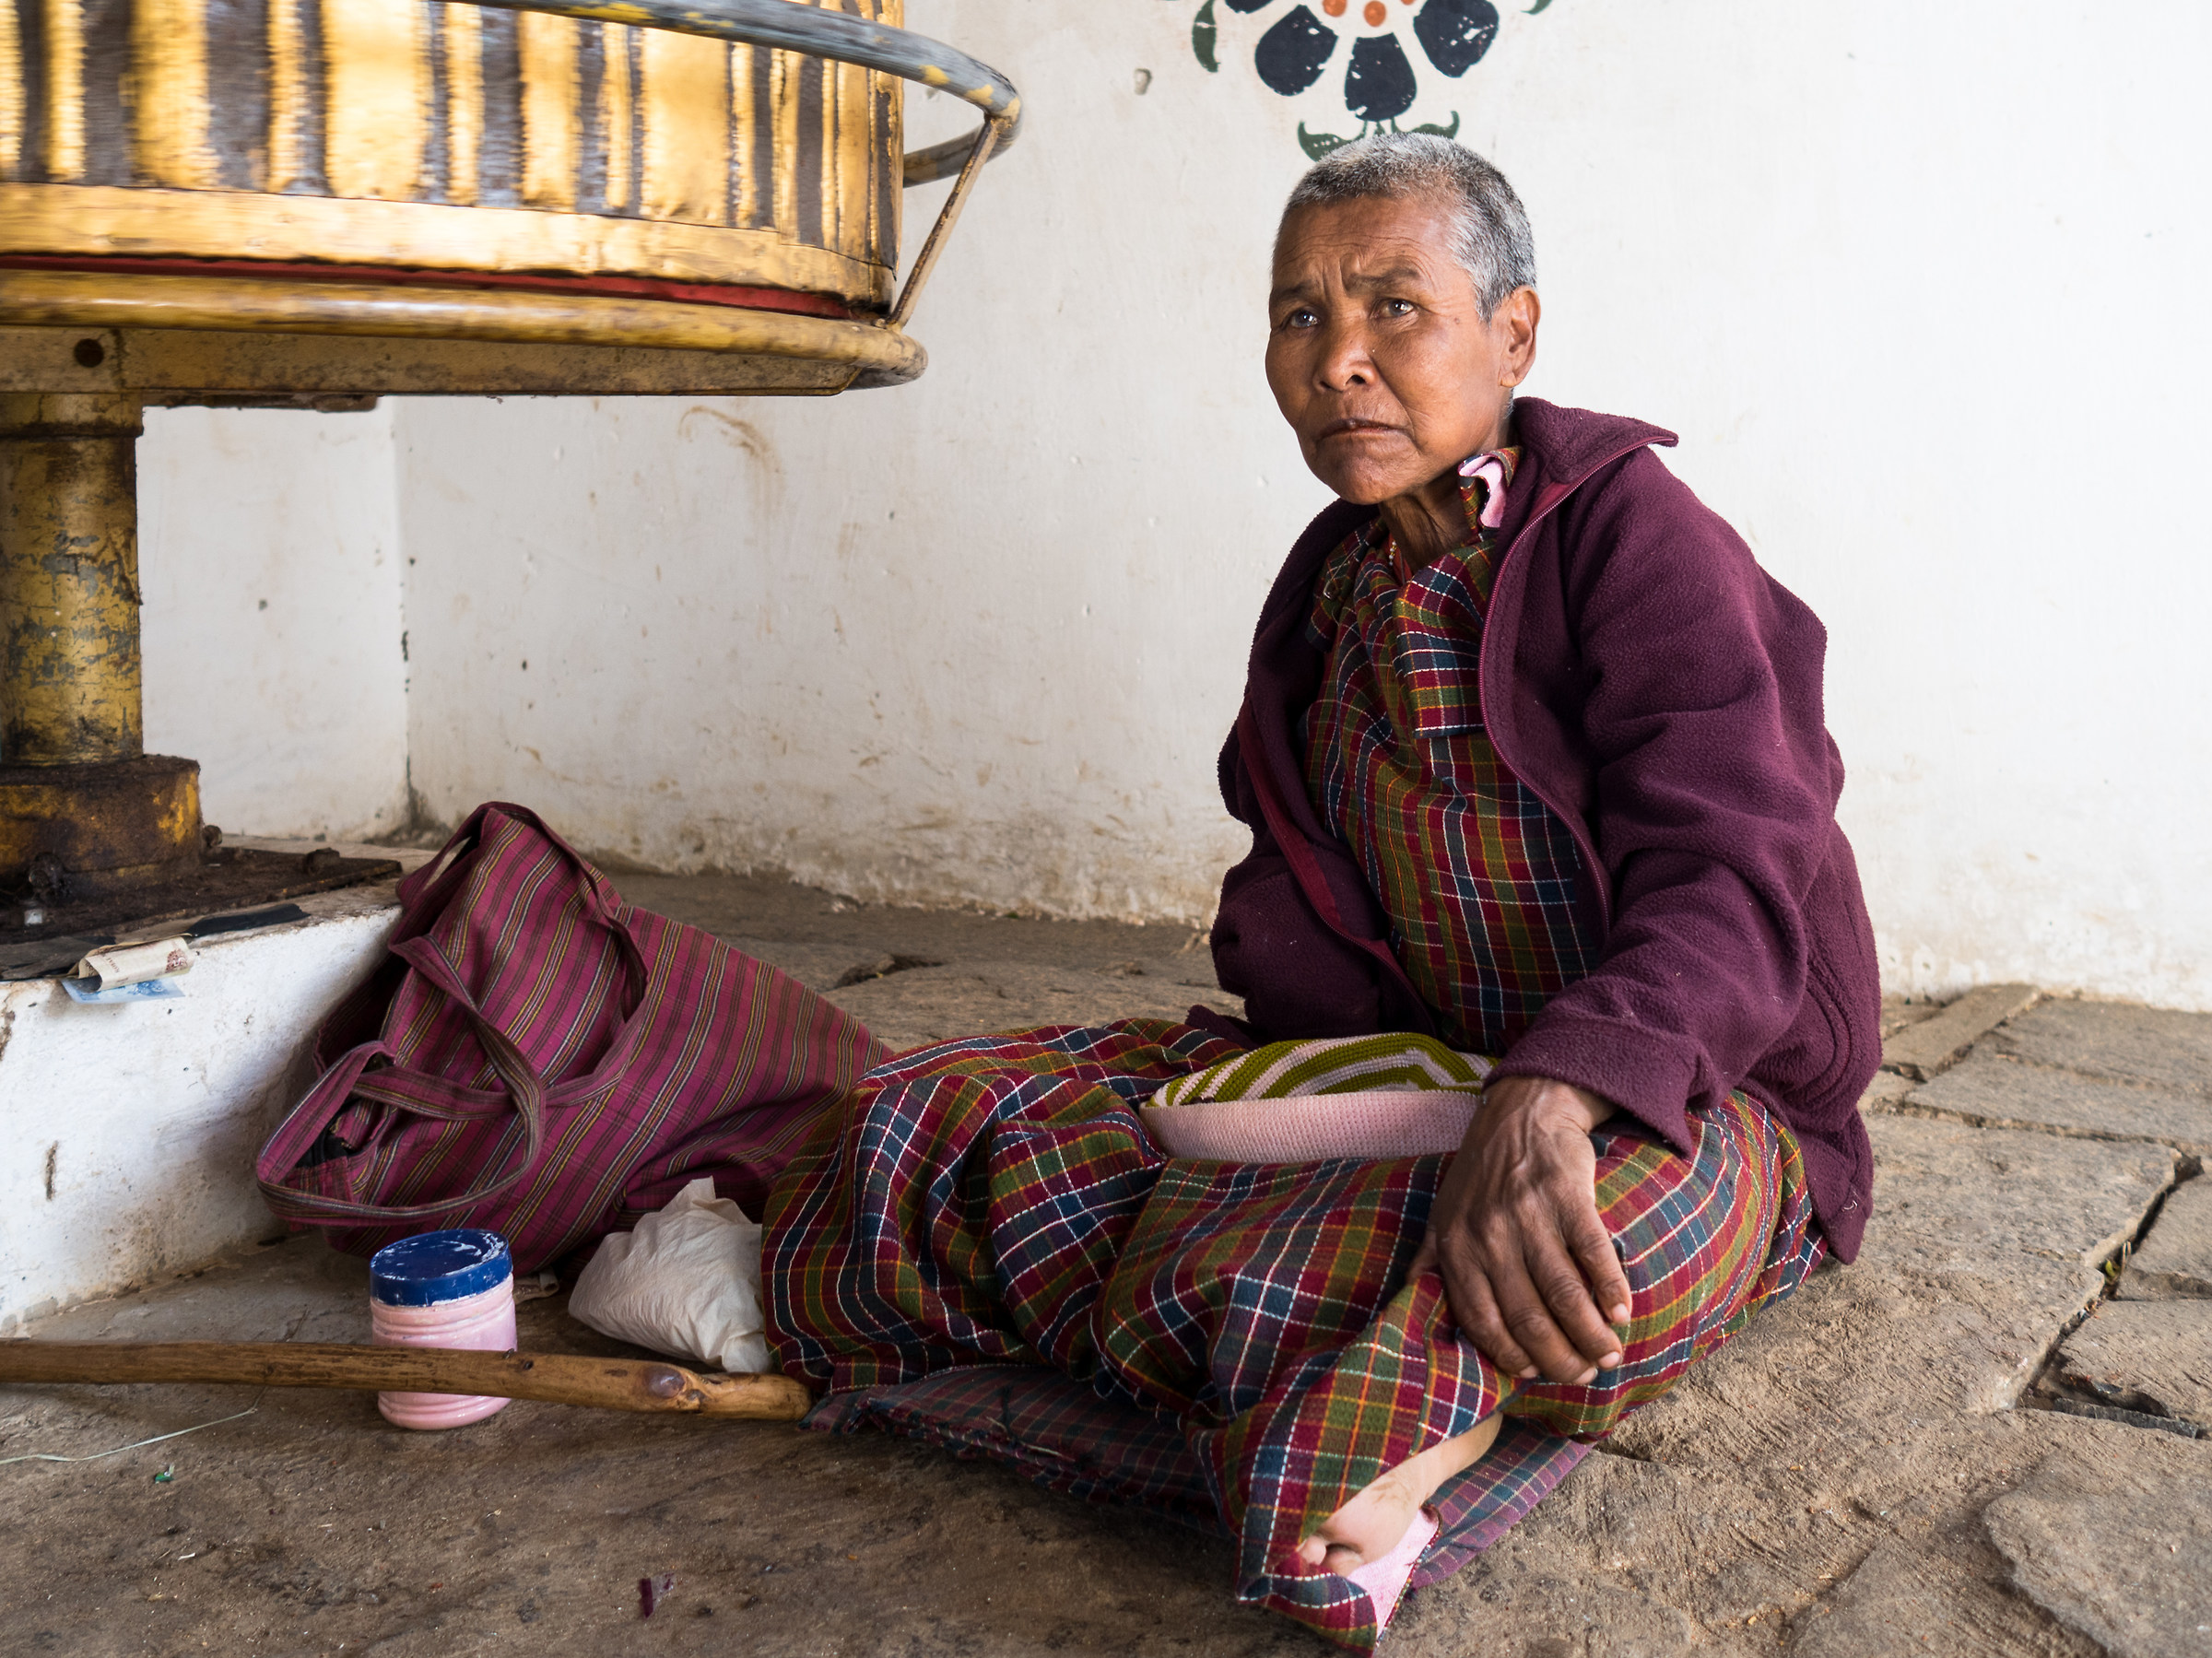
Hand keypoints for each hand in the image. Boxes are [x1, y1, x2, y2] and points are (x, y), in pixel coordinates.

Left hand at [1408, 1075, 1630, 1384]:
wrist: (1523, 1111)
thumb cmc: (1481, 1172)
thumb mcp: (1442, 1212)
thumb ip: (1429, 1259)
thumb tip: (1408, 1301)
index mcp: (1456, 1246)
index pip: (1481, 1320)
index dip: (1511, 1356)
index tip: (1534, 1375)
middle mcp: (1489, 1236)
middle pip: (1528, 1317)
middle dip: (1559, 1358)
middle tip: (1582, 1374)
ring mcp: (1529, 1216)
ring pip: (1564, 1294)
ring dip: (1591, 1334)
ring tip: (1608, 1355)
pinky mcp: (1568, 1197)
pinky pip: (1593, 1254)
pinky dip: (1610, 1289)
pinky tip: (1621, 1313)